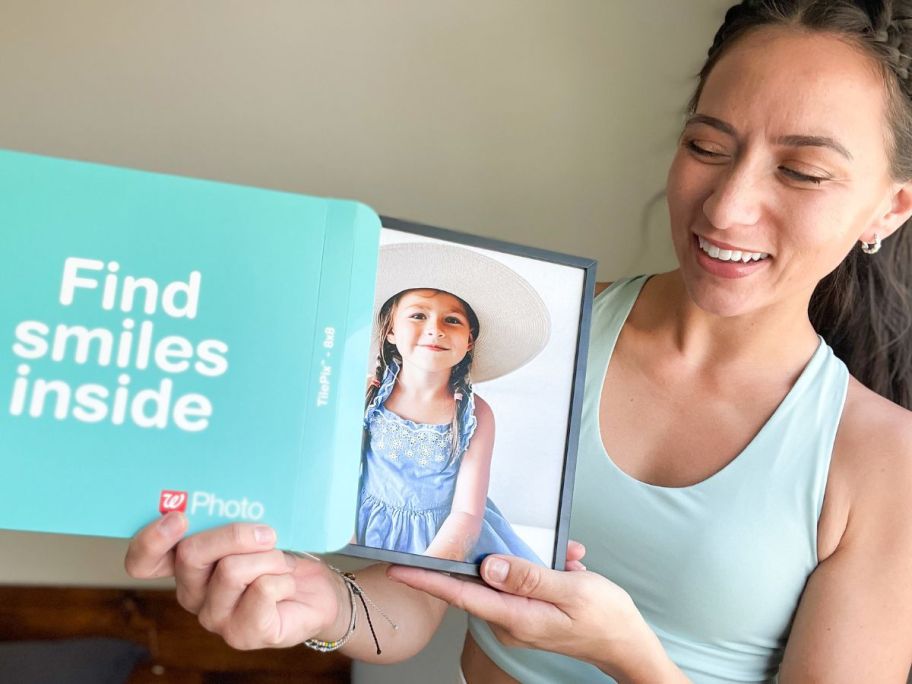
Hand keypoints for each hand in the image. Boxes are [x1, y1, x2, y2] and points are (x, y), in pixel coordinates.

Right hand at [124, 512, 346, 649]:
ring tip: (281, 562)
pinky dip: (282, 578)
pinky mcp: (243, 634)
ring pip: (230, 571)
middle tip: (266, 532)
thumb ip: (234, 512)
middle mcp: (193, 594)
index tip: (178, 517)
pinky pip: (261, 591)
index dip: (151, 540)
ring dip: (268, 557)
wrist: (317, 592)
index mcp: (186, 566)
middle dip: (233, 534)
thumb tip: (232, 481)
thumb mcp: (256, 526)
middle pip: (190, 555)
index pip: (143, 562)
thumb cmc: (281, 554)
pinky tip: (286, 583)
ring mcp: (215, 618)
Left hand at [386, 542, 667, 680]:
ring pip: (504, 579)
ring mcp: (518, 620)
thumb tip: (488, 566)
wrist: (627, 645)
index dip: (427, 580)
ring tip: (569, 562)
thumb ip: (528, 577)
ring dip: (529, 561)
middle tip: (475, 529)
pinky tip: (570, 564)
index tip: (398, 567)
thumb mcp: (572, 590)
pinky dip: (542, 569)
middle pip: (476, 585)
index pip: (460, 595)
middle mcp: (510, 621)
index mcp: (516, 617)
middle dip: (483, 555)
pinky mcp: (528, 614)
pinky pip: (522, 584)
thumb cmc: (606, 619)